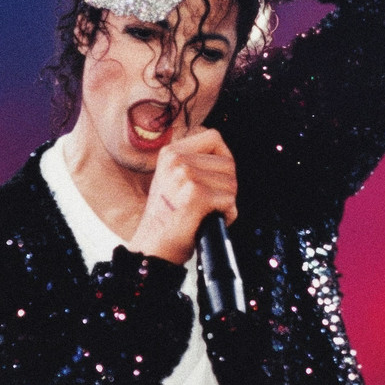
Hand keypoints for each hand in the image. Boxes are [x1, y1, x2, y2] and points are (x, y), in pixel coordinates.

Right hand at [128, 128, 237, 264]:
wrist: (153, 248)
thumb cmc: (167, 219)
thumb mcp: (172, 179)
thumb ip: (194, 163)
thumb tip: (225, 157)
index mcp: (170, 153)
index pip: (213, 137)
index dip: (223, 157)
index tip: (216, 177)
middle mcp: (176, 160)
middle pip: (228, 162)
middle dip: (225, 185)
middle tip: (208, 203)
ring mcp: (186, 176)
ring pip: (231, 183)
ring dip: (226, 202)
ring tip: (205, 212)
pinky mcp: (196, 195)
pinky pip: (229, 202)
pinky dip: (226, 216)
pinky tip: (208, 221)